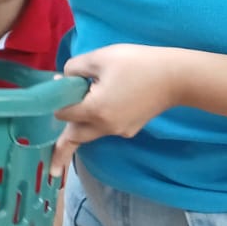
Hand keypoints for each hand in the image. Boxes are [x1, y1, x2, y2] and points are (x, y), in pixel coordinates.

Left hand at [51, 43, 183, 175]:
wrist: (176, 77)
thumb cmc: (137, 63)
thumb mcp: (100, 58)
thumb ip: (74, 68)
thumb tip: (62, 80)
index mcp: (95, 111)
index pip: (63, 115)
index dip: (55, 102)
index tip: (56, 88)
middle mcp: (106, 127)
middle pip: (75, 137)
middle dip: (61, 148)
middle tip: (50, 167)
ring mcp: (120, 130)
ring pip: (90, 134)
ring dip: (78, 131)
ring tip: (65, 136)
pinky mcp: (131, 128)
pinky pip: (106, 129)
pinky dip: (96, 123)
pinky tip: (97, 107)